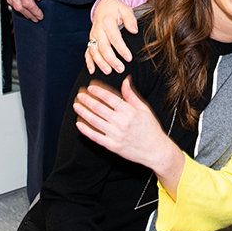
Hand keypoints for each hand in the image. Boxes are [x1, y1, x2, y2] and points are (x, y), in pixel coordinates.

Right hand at [0, 0, 42, 21]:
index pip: (28, 3)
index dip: (35, 11)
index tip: (39, 15)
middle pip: (18, 6)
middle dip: (28, 14)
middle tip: (35, 17)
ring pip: (11, 2)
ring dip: (20, 9)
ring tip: (28, 12)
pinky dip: (12, 1)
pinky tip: (17, 2)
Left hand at [74, 77, 183, 197]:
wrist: (155, 150)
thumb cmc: (151, 128)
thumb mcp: (144, 108)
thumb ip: (131, 95)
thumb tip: (125, 79)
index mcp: (130, 111)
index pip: (109, 97)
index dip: (97, 90)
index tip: (90, 86)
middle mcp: (121, 122)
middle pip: (99, 108)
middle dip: (87, 99)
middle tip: (79, 94)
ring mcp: (116, 135)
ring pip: (94, 121)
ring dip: (83, 112)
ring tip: (76, 105)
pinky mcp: (112, 147)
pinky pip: (95, 137)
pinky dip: (85, 129)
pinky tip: (78, 123)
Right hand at [85, 0, 137, 73]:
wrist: (103, 5)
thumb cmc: (116, 9)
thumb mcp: (125, 9)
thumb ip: (130, 19)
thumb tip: (134, 31)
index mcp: (107, 22)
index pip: (115, 38)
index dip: (121, 49)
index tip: (129, 58)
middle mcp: (98, 30)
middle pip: (104, 47)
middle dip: (112, 60)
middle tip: (120, 69)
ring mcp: (92, 36)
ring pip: (94, 51)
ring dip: (101, 63)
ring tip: (109, 71)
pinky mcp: (90, 41)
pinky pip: (87, 52)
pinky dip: (88, 62)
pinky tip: (92, 71)